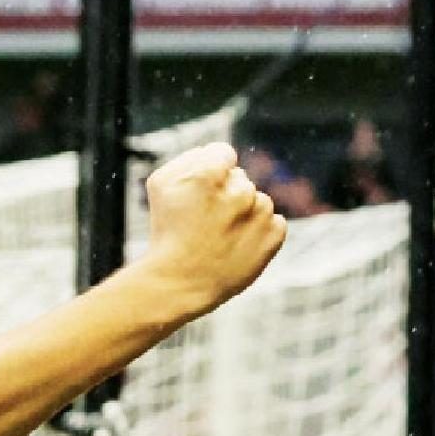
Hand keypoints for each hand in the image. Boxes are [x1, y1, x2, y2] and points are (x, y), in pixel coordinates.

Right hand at [139, 141, 287, 317]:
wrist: (179, 282)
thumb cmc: (167, 232)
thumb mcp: (160, 184)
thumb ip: (189, 159)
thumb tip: (213, 154)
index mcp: (208, 173)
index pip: (222, 153)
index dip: (208, 171)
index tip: (199, 191)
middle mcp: (239, 189)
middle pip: (239, 178)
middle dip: (225, 193)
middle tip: (203, 220)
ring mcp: (260, 213)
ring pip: (257, 200)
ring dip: (242, 212)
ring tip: (218, 236)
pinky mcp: (274, 234)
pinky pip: (274, 222)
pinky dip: (258, 231)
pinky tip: (236, 244)